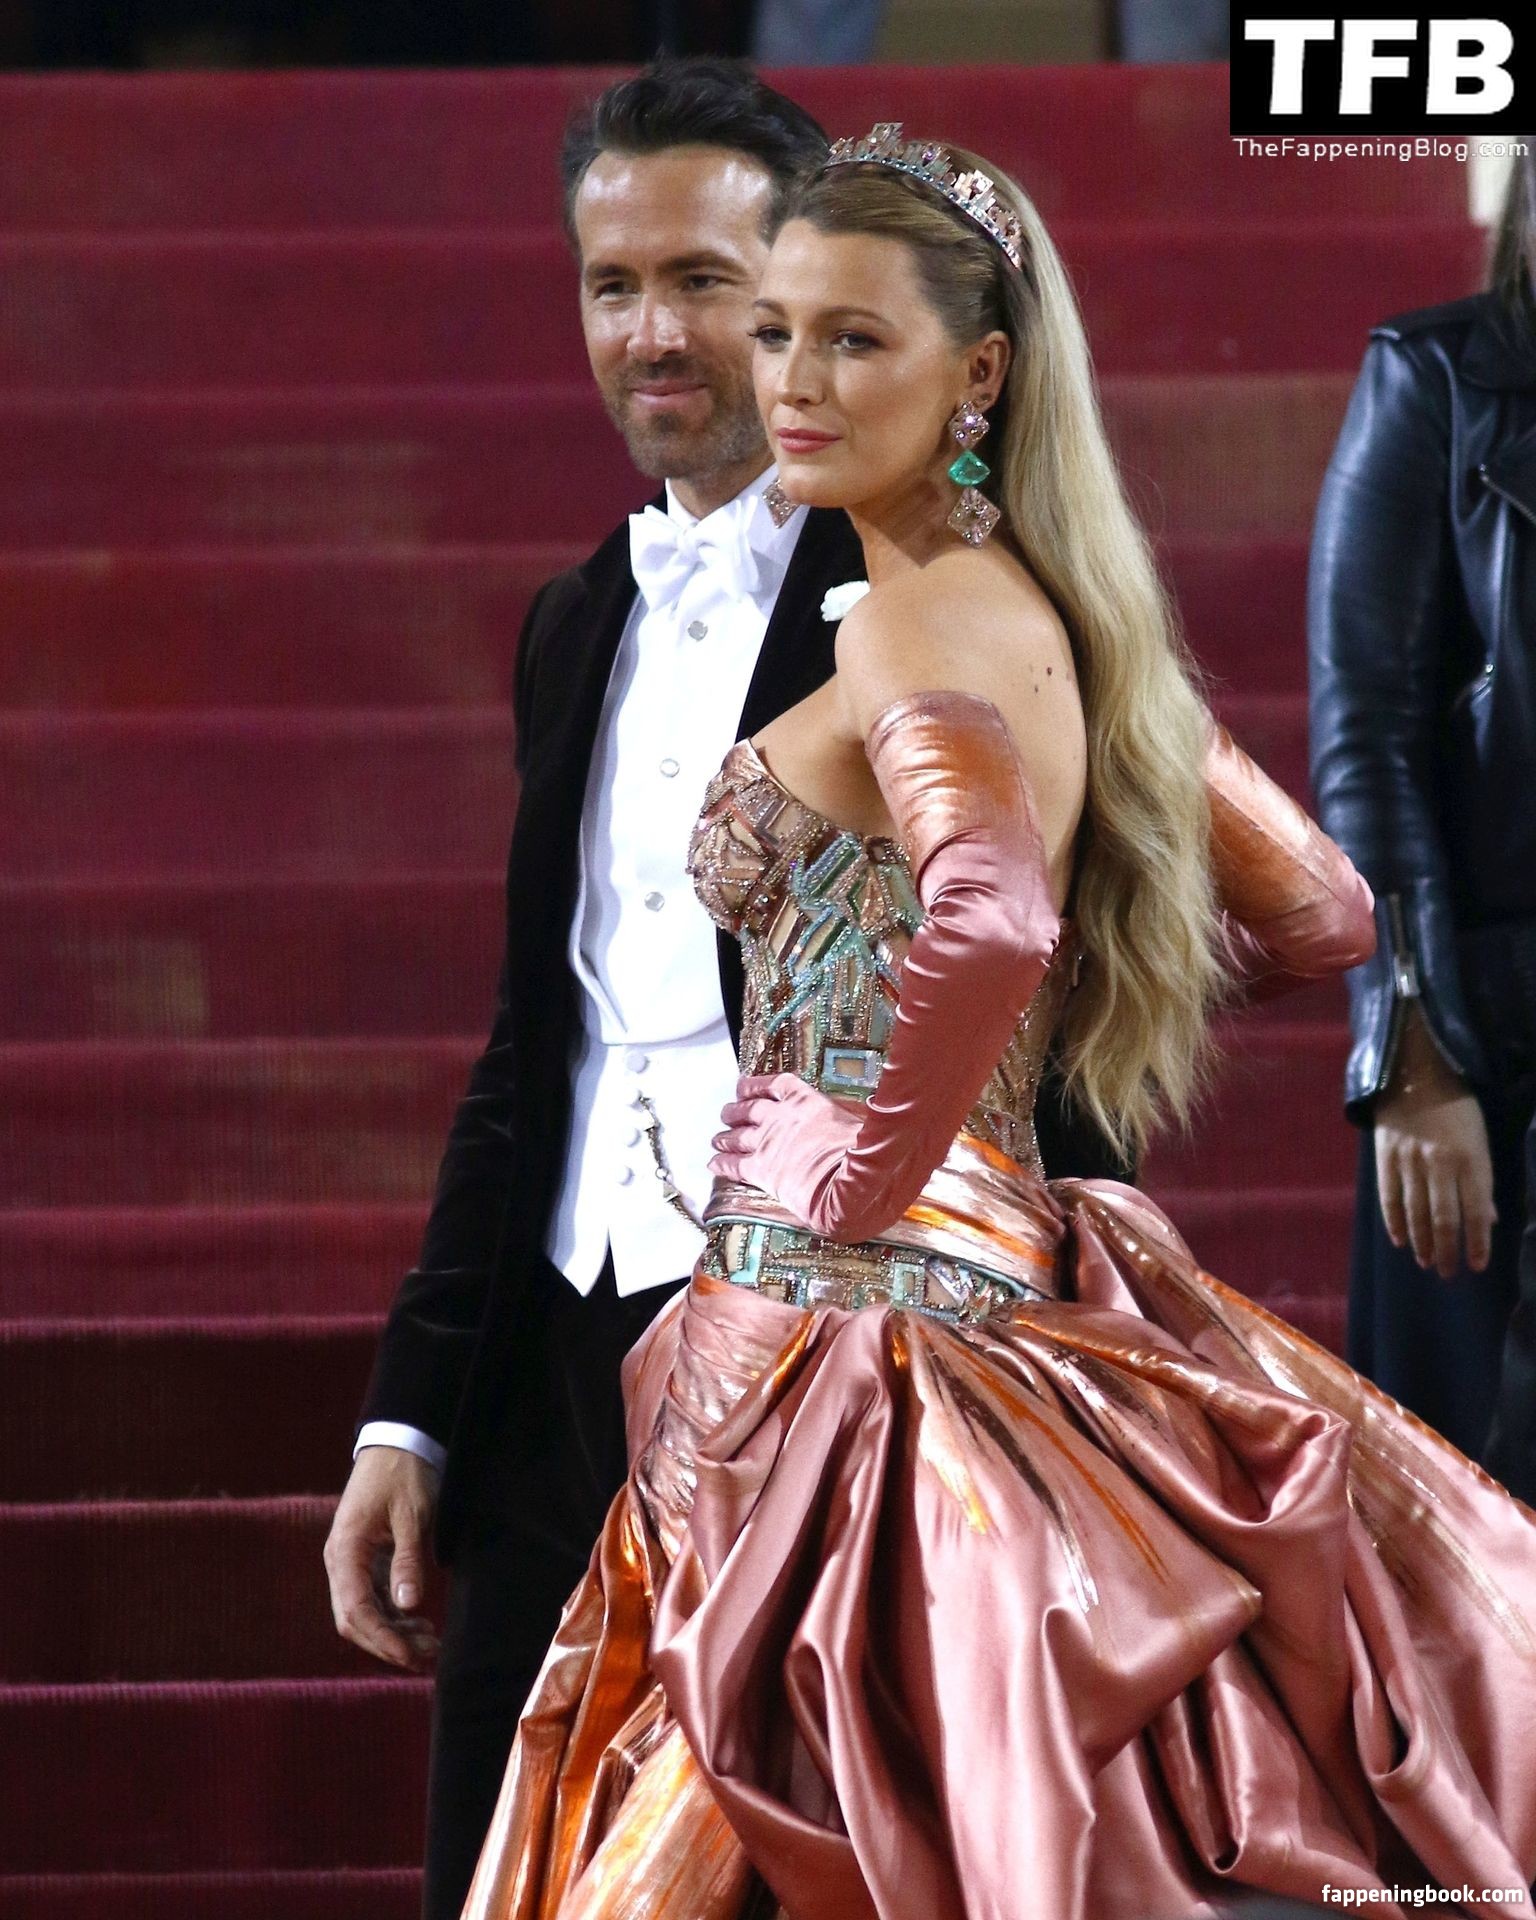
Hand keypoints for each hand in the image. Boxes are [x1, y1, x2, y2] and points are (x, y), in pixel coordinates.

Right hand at [324, 1445, 441, 1671]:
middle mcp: (340, 1560)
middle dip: (387, 1644)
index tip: (410, 1656)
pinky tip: (418, 1624)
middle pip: (354, 1620)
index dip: (381, 1639)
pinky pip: (371, 1598)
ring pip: (363, 1613)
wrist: (397, 1440)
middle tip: (426, 1657)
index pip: (355, 1610)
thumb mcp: (411, 1514)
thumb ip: (408, 1559)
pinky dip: (392, 1616)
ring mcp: (349, 1561)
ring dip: (391, 1633)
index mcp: (345, 1550)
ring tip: (429, 1645)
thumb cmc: (404, 1473)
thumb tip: (407, 1605)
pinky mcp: (364, 1559)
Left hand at [710, 1072, 862, 1232]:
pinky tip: (713, 1164)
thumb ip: (850, 1117)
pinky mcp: (760, 1169)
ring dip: (725, 1137)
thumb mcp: (860, 1123)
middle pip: (749, 1109)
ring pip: (737, 1136)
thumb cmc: (863, 1152)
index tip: (745, 1085)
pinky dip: (721, 1164)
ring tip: (717, 1139)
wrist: (850, 1180)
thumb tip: (866, 1114)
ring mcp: (767, 1142)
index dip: (757, 1085)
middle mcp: (781, 1117)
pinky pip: (733, 1165)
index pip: (776, 1085)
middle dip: (736, 1111)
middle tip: (727, 1113)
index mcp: (807, 1101)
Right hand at [1373, 1008, 1495, 1278]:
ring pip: (1416, 1213)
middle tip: (1448, 1273)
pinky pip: (1389, 1198)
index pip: (1475, 1212)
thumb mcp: (1480, 1139)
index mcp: (1471, 1158)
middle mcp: (1440, 1163)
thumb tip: (1487, 1220)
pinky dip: (1394, 1222)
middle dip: (1448, 1251)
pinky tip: (1401, 1240)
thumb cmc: (1456, 1107)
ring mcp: (1409, 1161)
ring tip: (1427, 1262)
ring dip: (1423, 1242)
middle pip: (1444, 1219)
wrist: (1413, 1071)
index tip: (1476, 1266)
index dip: (1476, 1243)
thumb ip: (1482, 1180)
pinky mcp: (1385, 1157)